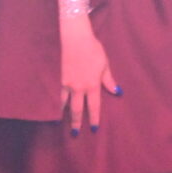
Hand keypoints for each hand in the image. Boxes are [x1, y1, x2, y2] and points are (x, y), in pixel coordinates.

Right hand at [59, 15, 116, 134]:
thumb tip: (117, 92)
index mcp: (93, 84)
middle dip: (77, 123)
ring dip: (65, 115)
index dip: (94, 118)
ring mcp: (67, 84)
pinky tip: (54, 110)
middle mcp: (79, 88)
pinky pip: (57, 96)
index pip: (94, 106)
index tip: (94, 128)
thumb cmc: (93, 50)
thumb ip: (109, 80)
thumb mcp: (105, 64)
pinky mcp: (58, 80)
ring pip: (65, 105)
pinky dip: (56, 104)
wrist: (74, 39)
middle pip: (78, 110)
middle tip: (76, 134)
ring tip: (62, 125)